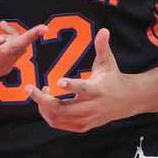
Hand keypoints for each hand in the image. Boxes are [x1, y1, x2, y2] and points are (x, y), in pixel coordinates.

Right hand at [0, 17, 46, 95]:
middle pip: (13, 50)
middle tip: (42, 28)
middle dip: (27, 39)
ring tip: (15, 26)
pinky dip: (17, 41)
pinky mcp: (5, 67)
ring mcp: (0, 66)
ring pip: (18, 50)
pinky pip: (17, 52)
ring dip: (21, 37)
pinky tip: (10, 32)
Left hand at [26, 28, 142, 132]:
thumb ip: (102, 47)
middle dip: (42, 100)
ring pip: (58, 118)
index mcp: (97, 90)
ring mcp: (86, 119)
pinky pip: (59, 124)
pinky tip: (46, 102)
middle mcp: (91, 107)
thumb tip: (103, 30)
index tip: (58, 81)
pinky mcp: (83, 126)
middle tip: (29, 88)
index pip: (83, 89)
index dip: (71, 86)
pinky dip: (49, 115)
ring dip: (44, 106)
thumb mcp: (108, 62)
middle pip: (62, 109)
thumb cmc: (113, 77)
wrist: (127, 101)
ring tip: (40, 92)